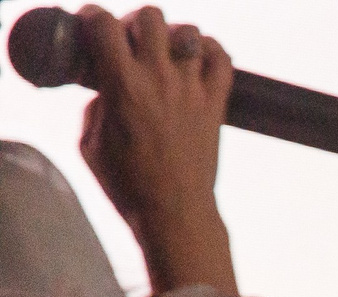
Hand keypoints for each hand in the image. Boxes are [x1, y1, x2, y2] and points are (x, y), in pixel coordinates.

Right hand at [76, 6, 237, 294]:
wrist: (174, 213)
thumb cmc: (127, 183)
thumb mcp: (90, 141)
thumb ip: (96, 104)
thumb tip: (106, 87)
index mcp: (122, 85)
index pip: (104, 24)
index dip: (94, 18)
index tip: (93, 28)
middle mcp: (159, 80)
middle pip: (152, 16)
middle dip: (137, 21)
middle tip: (132, 42)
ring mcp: (192, 91)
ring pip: (190, 31)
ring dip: (174, 35)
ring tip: (165, 54)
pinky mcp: (216, 106)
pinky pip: (223, 59)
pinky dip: (211, 51)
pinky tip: (196, 62)